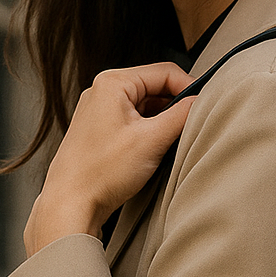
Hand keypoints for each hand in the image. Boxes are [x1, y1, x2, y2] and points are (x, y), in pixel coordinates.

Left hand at [23, 63, 194, 255]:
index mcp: (112, 83)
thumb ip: (182, 116)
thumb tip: (201, 101)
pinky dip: (149, 132)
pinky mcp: (99, 131)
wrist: (70, 204)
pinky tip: (154, 152)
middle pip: (155, 88)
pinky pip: (133, 122)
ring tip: (170, 144)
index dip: (190, 88)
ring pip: (146, 106)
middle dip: (176, 107)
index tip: (205, 108)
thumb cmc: (102, 172)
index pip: (165, 72)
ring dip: (163, 122)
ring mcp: (99, 111)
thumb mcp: (152, 140)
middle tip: (189, 129)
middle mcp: (102, 91)